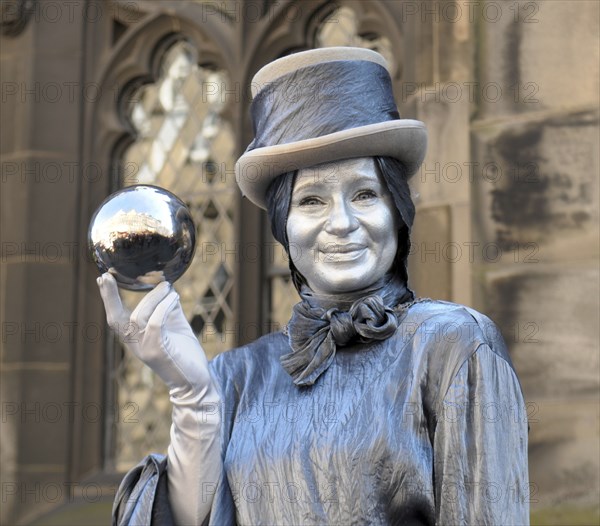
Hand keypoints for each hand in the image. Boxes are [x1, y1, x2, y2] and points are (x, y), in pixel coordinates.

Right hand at [96, 273, 211, 395]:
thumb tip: (166, 285)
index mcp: (135, 338)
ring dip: (154, 297)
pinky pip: (155, 323)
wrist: (196, 381)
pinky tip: (174, 297)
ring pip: (139, 316)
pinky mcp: (157, 351)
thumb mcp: (174, 325)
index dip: (108, 298)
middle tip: (107, 276)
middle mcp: (134, 344)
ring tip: (167, 287)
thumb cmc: (185, 352)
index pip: (116, 317)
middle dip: (109, 296)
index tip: (102, 277)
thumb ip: (167, 307)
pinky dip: (164, 307)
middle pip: (116, 318)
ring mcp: (144, 349)